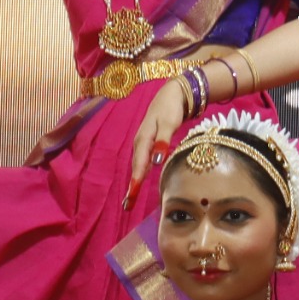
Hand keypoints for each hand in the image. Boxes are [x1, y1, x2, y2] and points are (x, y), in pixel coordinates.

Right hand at [125, 79, 191, 205]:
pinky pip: (141, 161)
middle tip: (126, 205)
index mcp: (144, 139)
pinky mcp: (147, 142)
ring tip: (130, 199)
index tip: (131, 196)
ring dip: (134, 182)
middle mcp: (140, 142)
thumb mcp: (168, 123)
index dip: (136, 181)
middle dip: (131, 186)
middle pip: (136, 168)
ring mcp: (143, 142)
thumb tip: (156, 160)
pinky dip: (139, 172)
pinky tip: (139, 181)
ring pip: (137, 165)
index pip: (139, 164)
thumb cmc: (171, 108)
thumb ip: (163, 141)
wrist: (172, 94)